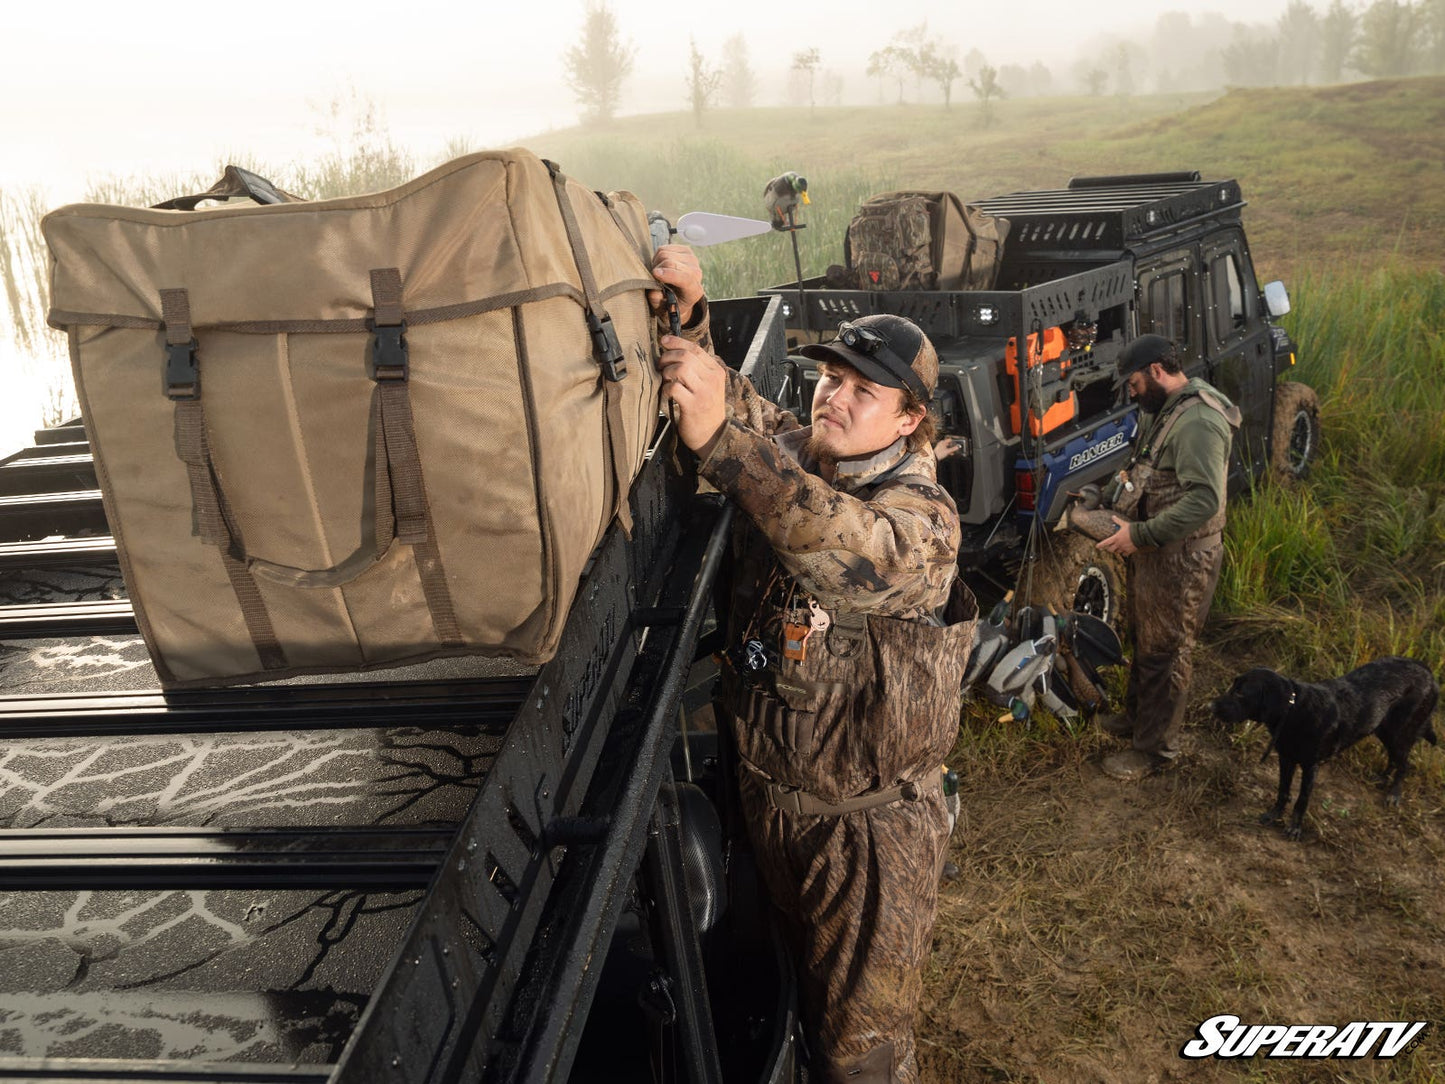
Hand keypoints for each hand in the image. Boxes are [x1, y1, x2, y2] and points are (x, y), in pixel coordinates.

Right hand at [649, 244, 703, 324]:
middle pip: (670, 262)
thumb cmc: (670, 304)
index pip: (685, 278)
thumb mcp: (662, 308)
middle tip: (653, 278)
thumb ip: (657, 300)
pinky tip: (661, 266)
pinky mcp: (686, 250)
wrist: (680, 296)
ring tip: (658, 273)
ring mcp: (692, 260)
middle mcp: (696, 273)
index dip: (669, 274)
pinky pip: (664, 248)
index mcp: (694, 290)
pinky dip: (657, 257)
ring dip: (656, 263)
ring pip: (665, 253)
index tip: (655, 273)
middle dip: (656, 269)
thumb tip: (653, 289)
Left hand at [658, 334, 726, 456]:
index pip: (696, 349)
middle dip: (668, 358)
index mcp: (716, 371)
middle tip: (661, 366)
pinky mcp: (693, 405)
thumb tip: (674, 353)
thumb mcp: (708, 386)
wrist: (714, 436)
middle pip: (686, 357)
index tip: (664, 341)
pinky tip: (667, 395)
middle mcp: (712, 379)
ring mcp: (704, 392)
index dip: (677, 342)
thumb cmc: (706, 410)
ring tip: (666, 380)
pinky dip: (666, 389)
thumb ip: (697, 370)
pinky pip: (674, 388)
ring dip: (667, 373)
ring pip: (681, 369)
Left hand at [934, 436, 961, 461]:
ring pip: (947, 447)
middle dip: (952, 446)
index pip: (950, 440)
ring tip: (954, 452)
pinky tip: (951, 454)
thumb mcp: (948, 451)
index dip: (954, 442)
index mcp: (943, 442)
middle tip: (956, 448)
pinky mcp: (939, 450)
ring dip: (950, 449)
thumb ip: (953, 449)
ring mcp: (940, 447)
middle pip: (948, 444)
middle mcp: (941, 443)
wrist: (934, 458)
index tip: (957, 444)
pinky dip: (948, 451)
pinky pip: (945, 449)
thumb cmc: (940, 453)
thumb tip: (958, 447)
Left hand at [1095, 515, 1137, 555]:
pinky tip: (1124, 551)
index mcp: (1115, 538)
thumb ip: (1117, 521)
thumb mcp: (1124, 524)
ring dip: (1116, 550)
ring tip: (1117, 548)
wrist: (1141, 535)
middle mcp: (1118, 544)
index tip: (1097, 547)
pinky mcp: (1129, 551)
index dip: (1100, 545)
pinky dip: (1123, 553)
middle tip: (1109, 547)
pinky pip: (1124, 554)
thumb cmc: (1132, 529)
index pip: (1105, 543)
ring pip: (1117, 552)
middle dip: (1109, 548)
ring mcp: (1124, 548)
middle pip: (1110, 549)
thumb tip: (1113, 516)